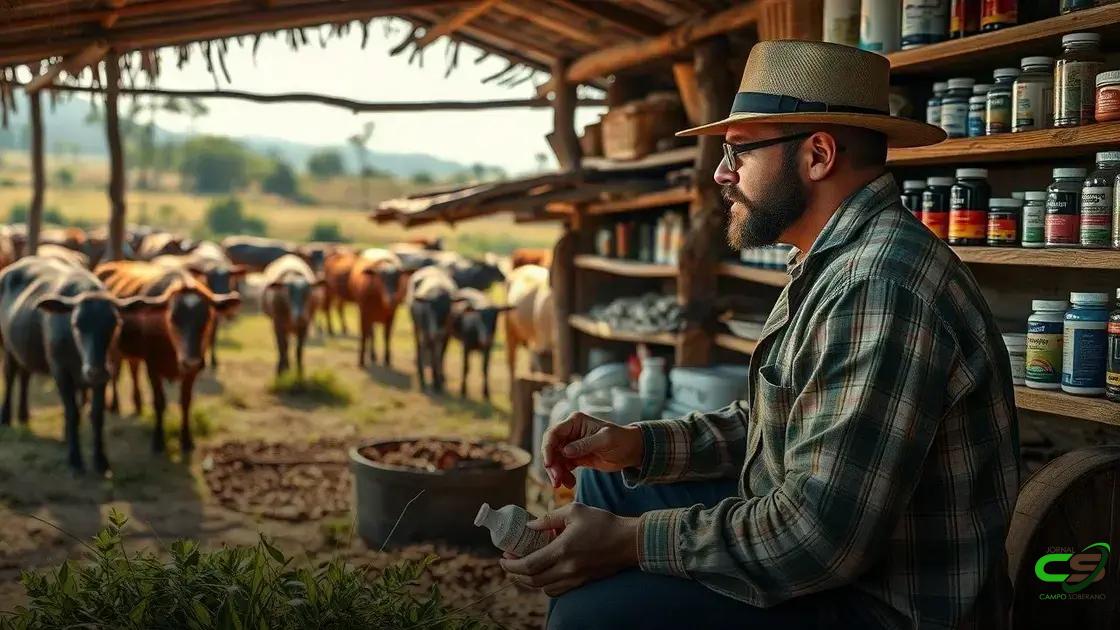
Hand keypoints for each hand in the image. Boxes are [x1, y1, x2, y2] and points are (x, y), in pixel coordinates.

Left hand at [500, 502, 638, 596]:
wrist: (629, 541)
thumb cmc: (603, 523)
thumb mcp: (575, 511)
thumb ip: (550, 518)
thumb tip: (531, 525)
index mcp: (563, 550)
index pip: (529, 565)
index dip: (511, 565)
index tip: (503, 558)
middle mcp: (567, 569)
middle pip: (533, 581)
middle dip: (516, 574)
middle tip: (509, 563)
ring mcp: (576, 578)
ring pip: (544, 588)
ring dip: (530, 581)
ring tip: (524, 568)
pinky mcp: (583, 582)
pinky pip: (558, 590)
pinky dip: (546, 585)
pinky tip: (545, 572)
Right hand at [542, 412, 643, 488]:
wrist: (631, 451)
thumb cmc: (621, 439)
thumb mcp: (605, 440)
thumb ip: (585, 445)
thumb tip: (565, 451)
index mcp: (575, 422)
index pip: (553, 433)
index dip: (547, 448)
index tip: (549, 464)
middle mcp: (570, 432)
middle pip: (551, 448)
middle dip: (552, 465)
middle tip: (556, 480)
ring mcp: (571, 445)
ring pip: (555, 459)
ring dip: (557, 473)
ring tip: (565, 484)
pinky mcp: (575, 457)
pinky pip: (563, 467)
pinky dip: (564, 476)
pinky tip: (570, 483)